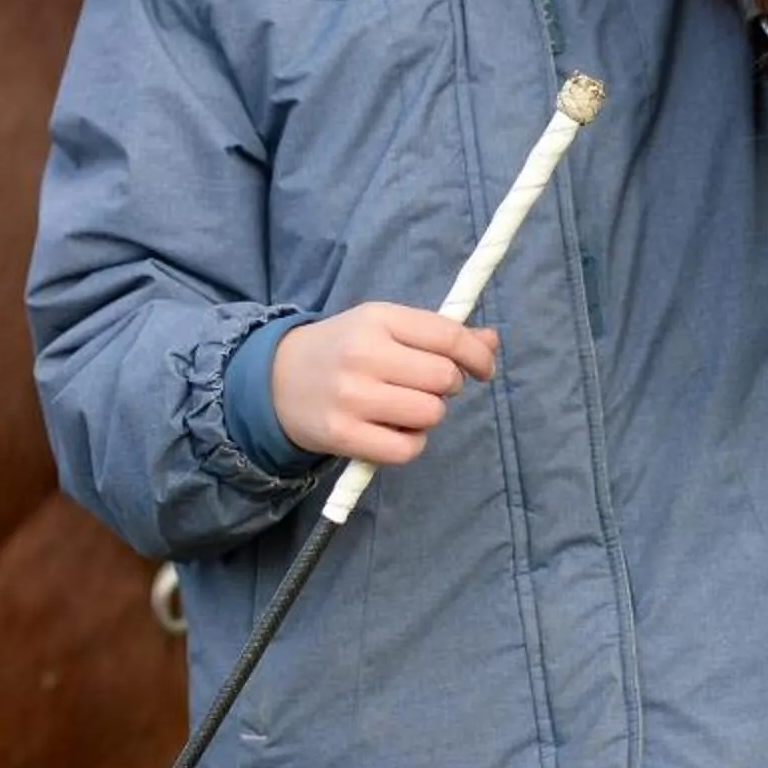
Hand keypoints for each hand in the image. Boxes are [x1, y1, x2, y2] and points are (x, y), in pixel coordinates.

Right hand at [271, 304, 499, 466]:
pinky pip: (406, 449)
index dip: (476, 355)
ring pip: (429, 414)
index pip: (447, 336)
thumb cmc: (342, 349)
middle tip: (426, 387)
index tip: (482, 368)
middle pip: (444, 379)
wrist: (275, 380)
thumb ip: (437, 334)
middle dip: (447, 386)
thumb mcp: (383, 327)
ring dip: (429, 415)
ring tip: (406, 408)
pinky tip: (395, 432)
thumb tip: (492, 342)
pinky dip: (411, 444)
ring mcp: (352, 397)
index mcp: (378, 318)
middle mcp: (364, 354)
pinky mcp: (343, 435)